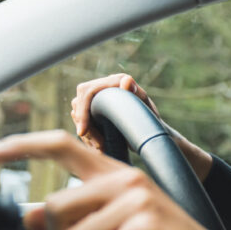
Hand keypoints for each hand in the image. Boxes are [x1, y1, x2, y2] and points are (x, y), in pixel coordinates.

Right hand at [70, 73, 212, 179]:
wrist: (152, 134)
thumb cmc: (151, 121)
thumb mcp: (147, 109)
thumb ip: (138, 94)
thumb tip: (127, 81)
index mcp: (116, 81)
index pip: (87, 92)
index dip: (82, 111)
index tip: (82, 132)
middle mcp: (105, 86)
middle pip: (78, 103)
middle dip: (84, 126)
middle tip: (98, 146)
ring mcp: (98, 99)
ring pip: (77, 114)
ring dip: (87, 134)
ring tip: (102, 148)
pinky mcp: (95, 112)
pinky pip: (82, 123)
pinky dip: (88, 137)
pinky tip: (99, 148)